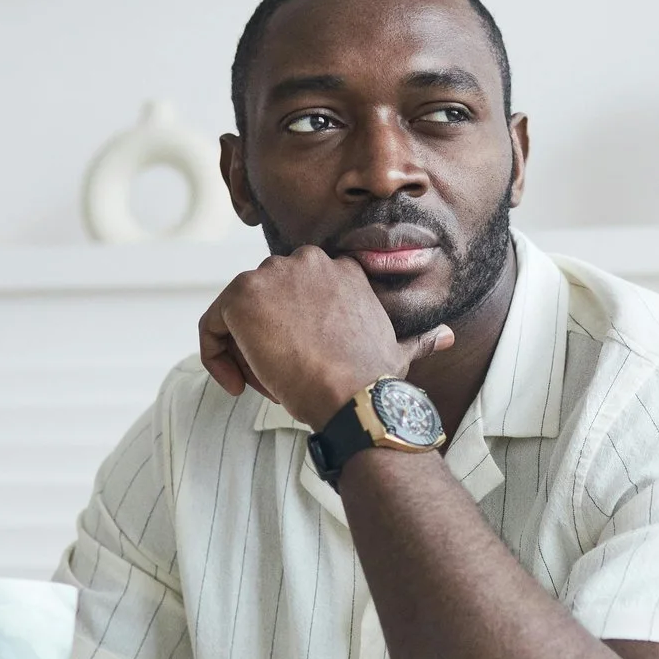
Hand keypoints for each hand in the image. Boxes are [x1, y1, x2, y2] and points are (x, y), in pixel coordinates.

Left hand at [197, 249, 452, 426]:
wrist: (355, 397)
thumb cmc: (377, 381)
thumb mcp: (401, 351)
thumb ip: (420, 338)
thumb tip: (448, 336)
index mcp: (340, 267)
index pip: (296, 292)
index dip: (294, 330)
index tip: (300, 363)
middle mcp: (305, 260)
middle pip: (264, 301)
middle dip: (267, 340)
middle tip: (283, 378)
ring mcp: (270, 275)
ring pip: (237, 315)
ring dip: (244, 352)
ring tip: (268, 384)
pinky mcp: (240, 297)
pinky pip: (210, 327)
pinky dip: (215, 357)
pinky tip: (237, 385)